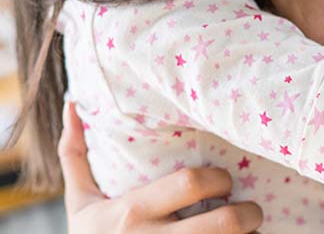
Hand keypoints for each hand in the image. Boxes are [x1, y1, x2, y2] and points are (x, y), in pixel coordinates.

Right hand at [58, 102, 262, 233]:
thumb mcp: (80, 204)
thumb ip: (75, 154)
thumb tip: (71, 102)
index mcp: (131, 213)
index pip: (187, 183)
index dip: (216, 178)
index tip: (225, 179)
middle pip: (220, 224)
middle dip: (246, 214)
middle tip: (252, 208)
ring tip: (252, 233)